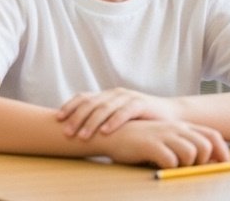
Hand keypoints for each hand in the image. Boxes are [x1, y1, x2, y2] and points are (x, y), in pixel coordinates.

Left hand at [57, 87, 179, 138]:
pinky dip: (114, 122)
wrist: (172, 115)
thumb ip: (104, 118)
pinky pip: (125, 113)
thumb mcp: (119, 116)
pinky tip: (106, 132)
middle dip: (76, 118)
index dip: (69, 106)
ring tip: (82, 136)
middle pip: (90, 104)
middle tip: (66, 131)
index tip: (57, 118)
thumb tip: (79, 129)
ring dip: (91, 123)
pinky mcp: (141, 105)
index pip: (83, 98)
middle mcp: (114, 94)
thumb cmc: (142, 119)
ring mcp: (127, 98)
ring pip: (105, 109)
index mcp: (106, 95)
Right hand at [95, 118, 228, 168]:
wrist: (105, 133)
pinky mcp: (151, 144)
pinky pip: (171, 161)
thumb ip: (177, 143)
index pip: (211, 135)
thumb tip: (198, 161)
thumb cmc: (133, 140)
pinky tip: (156, 164)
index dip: (221, 151)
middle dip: (203, 162)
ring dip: (185, 165)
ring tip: (172, 166)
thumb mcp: (158, 137)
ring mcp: (163, 134)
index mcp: (178, 126)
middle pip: (205, 146)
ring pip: (191, 154)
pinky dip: (168, 167)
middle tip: (191, 168)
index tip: (221, 164)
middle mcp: (173, 128)